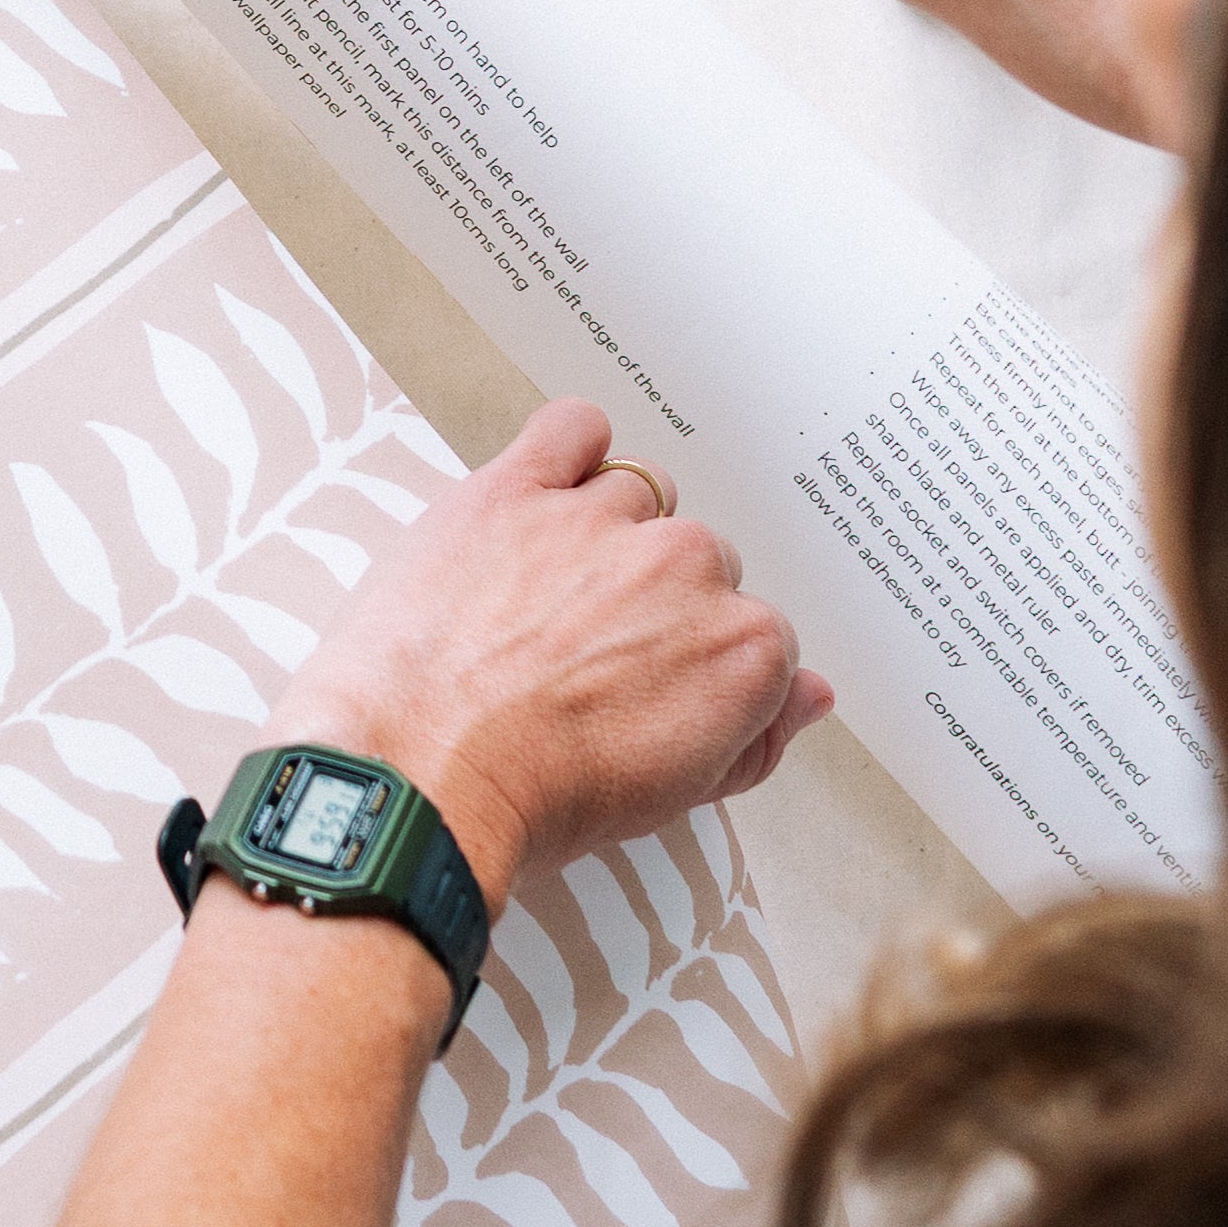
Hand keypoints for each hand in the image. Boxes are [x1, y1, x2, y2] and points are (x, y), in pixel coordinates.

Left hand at [269, 397, 827, 905]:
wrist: (418, 780)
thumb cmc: (535, 798)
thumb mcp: (672, 797)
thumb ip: (758, 736)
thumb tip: (809, 695)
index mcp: (740, 648)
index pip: (751, 627)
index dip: (695, 659)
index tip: (651, 685)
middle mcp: (685, 570)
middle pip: (696, 559)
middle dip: (652, 597)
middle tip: (586, 652)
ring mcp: (600, 521)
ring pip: (637, 495)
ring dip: (605, 529)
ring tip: (547, 590)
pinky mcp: (515, 489)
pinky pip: (573, 427)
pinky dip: (570, 446)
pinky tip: (548, 486)